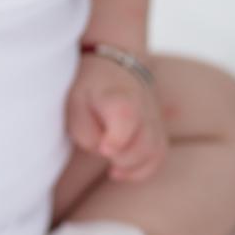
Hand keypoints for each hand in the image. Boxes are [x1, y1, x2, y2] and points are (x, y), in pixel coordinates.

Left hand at [66, 53, 167, 182]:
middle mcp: (143, 107)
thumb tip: (102, 149)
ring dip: (133, 167)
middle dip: (123, 158)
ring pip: (155, 151)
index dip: (116, 141)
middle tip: (105, 152)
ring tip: (113, 169)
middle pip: (144, 143)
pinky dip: (143, 168)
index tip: (104, 149)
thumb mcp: (74, 102)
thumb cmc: (91, 86)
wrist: (116, 64)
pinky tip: (123, 170)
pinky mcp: (159, 128)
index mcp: (120, 97)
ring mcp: (154, 118)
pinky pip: (159, 154)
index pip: (127, 118)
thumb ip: (84, 130)